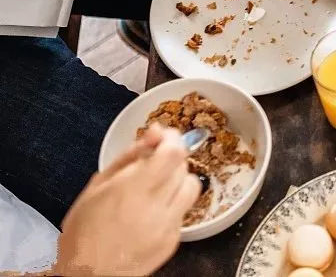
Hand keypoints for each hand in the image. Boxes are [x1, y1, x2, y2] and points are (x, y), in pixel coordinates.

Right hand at [54, 125, 200, 276]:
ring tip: (156, 187)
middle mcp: (156, 207)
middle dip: (171, 159)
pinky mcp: (174, 240)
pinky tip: (153, 211)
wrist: (87, 276)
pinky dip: (173, 204)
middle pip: (184, 167)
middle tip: (154, 164)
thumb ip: (130, 155)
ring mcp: (168, 225)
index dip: (172, 138)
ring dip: (178, 181)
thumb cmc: (84, 234)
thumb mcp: (97, 186)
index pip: (173, 152)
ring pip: (191, 187)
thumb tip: (155, 132)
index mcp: (133, 190)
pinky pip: (184, 211)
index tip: (164, 137)